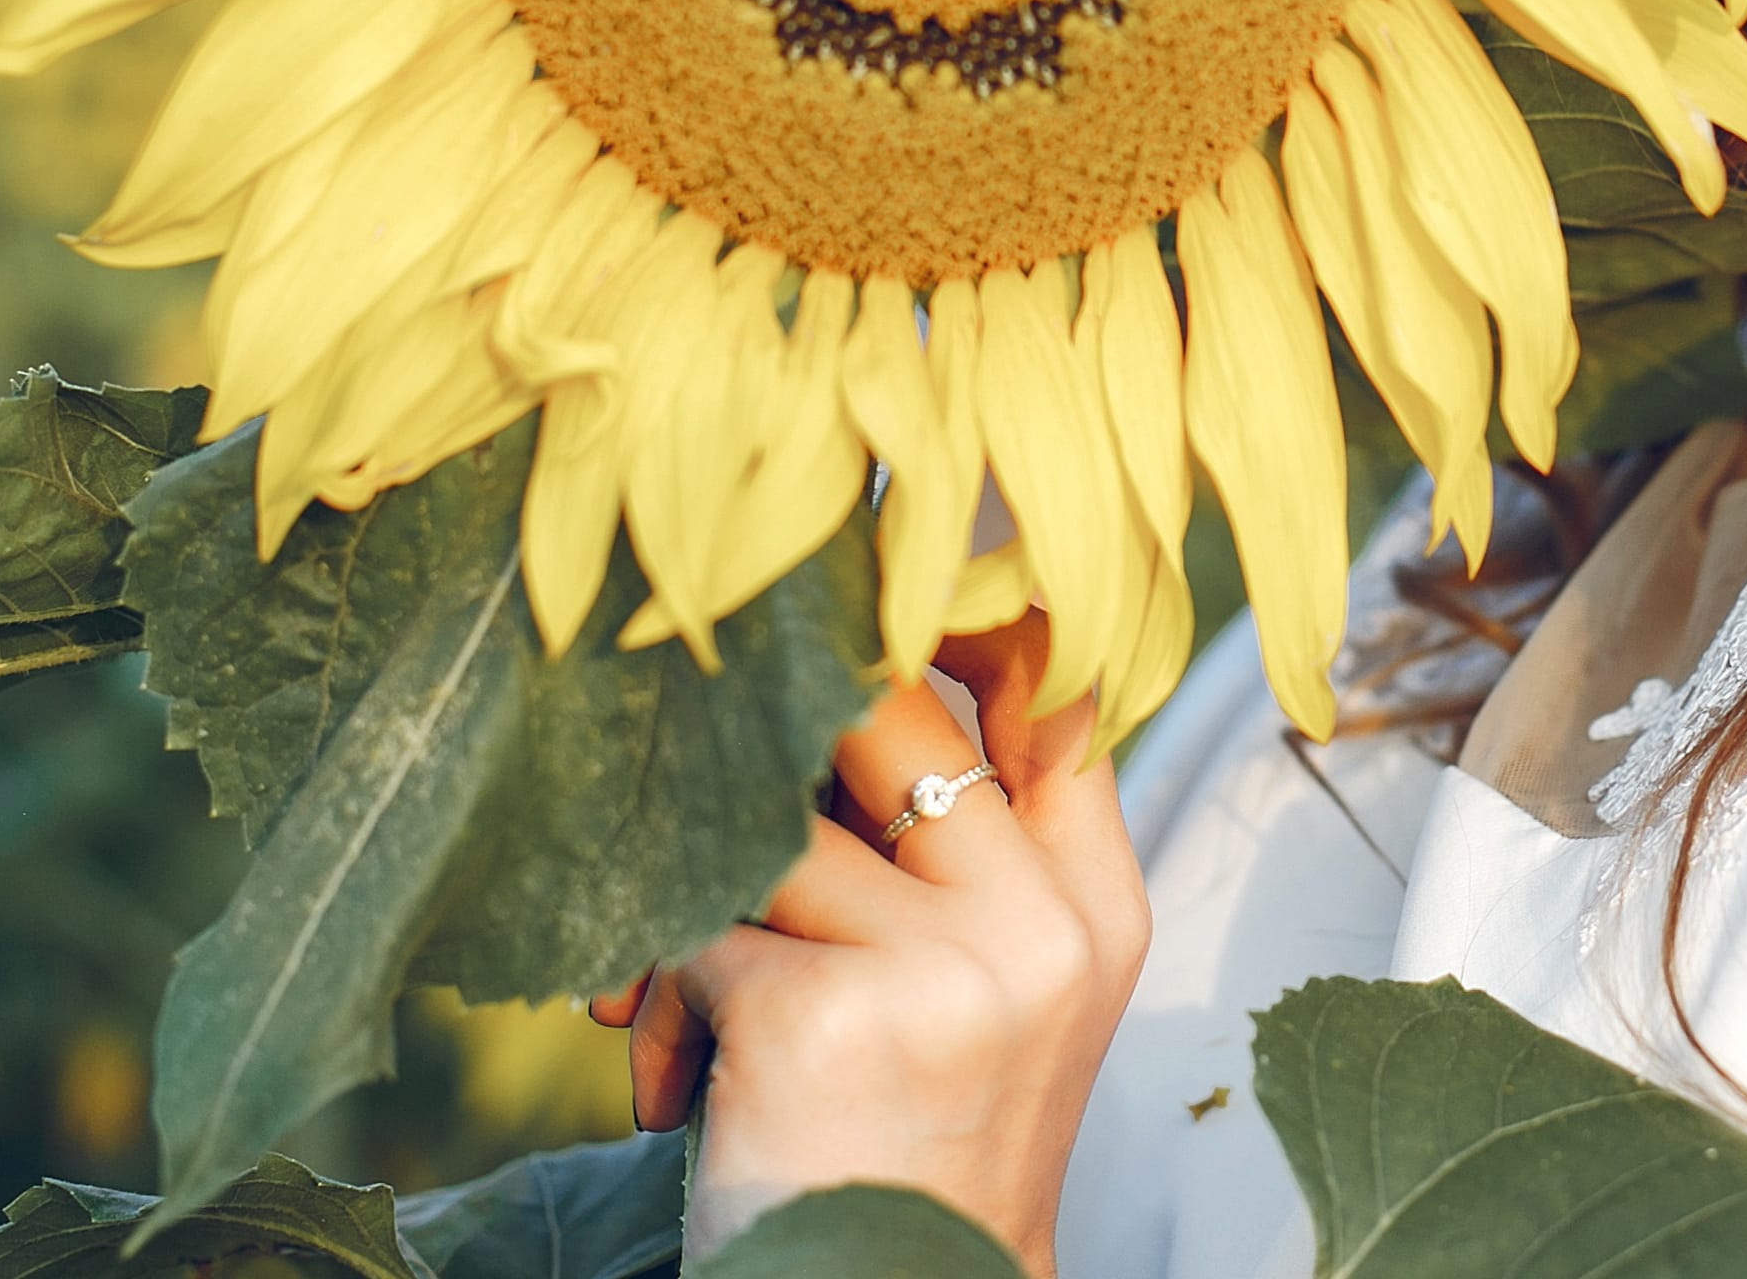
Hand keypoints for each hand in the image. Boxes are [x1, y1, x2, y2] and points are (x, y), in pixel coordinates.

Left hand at [588, 615, 1147, 1274]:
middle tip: (701, 787)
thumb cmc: (905, 1152)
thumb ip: (955, 846)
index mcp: (1091, 903)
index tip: (846, 594)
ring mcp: (946, 971)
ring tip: (672, 1005)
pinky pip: (696, 934)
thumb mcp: (984, 992)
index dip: (949, 615)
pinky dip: (655, 1007)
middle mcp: (1039, 924)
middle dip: (767, 740)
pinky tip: (670, 1089)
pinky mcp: (828, 1019)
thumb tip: (835, 655)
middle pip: (884, 708)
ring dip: (694, 912)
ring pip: (764, 829)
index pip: (1055, 685)